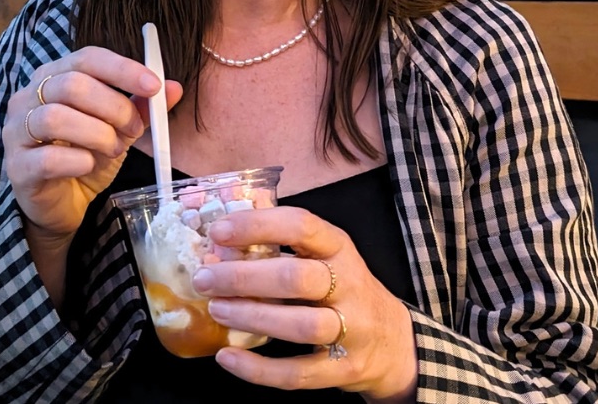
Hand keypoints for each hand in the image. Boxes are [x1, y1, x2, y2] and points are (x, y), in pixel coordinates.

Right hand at [1, 46, 181, 245]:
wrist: (64, 203)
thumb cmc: (87, 155)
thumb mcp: (119, 128)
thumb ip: (143, 107)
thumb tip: (174, 87)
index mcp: (54, 77)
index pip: (87, 58)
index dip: (122, 69)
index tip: (154, 86)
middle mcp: (28, 98)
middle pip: (72, 85)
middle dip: (114, 107)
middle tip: (134, 129)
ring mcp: (16, 132)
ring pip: (55, 117)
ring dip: (97, 134)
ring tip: (114, 149)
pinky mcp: (16, 167)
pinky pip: (48, 158)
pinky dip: (78, 161)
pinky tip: (89, 166)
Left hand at [193, 208, 417, 399]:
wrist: (392, 341)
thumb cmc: (345, 292)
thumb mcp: (327, 261)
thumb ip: (283, 254)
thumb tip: (219, 249)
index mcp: (340, 249)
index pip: (302, 225)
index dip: (258, 226)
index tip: (218, 232)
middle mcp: (350, 285)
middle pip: (297, 278)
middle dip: (245, 277)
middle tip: (205, 279)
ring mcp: (351, 329)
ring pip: (301, 324)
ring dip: (252, 316)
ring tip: (217, 310)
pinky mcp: (342, 368)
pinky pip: (297, 372)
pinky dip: (257, 368)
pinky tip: (226, 357)